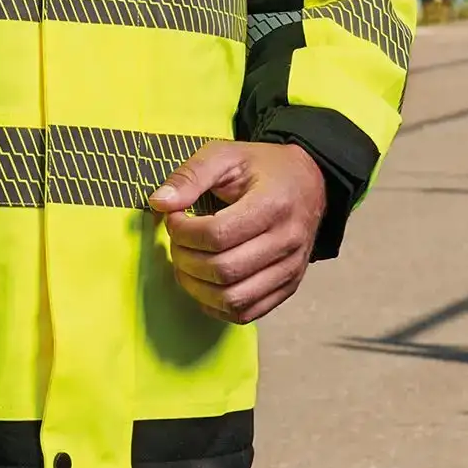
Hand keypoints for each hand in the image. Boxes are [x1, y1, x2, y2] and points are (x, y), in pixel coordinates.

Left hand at [149, 141, 326, 324]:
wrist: (309, 182)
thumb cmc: (264, 167)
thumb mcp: (226, 154)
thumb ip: (191, 175)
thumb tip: (159, 202)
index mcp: (272, 205)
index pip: (218, 235)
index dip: (184, 231)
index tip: (173, 217)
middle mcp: (287, 242)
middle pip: (224, 270)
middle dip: (185, 259)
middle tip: (176, 241)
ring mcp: (290, 269)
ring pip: (234, 299)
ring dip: (196, 287)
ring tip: (185, 263)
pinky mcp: (288, 287)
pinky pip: (247, 312)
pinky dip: (217, 306)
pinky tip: (203, 284)